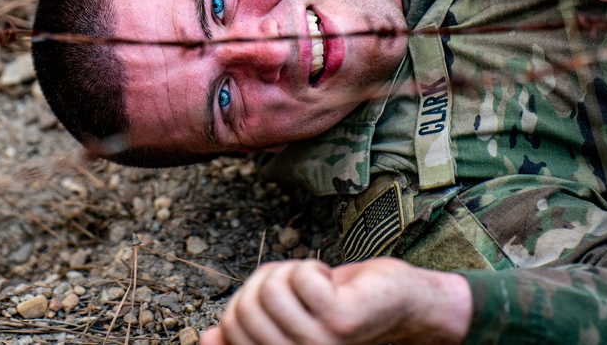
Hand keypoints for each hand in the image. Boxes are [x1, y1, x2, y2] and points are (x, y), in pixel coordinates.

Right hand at [199, 258, 471, 344]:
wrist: (401, 303)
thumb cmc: (340, 304)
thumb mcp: (285, 313)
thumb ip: (249, 326)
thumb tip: (206, 338)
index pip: (229, 327)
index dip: (243, 298)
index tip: (274, 295)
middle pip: (245, 308)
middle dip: (265, 282)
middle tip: (298, 286)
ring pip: (270, 290)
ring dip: (291, 273)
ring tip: (316, 284)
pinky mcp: (339, 323)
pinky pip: (299, 278)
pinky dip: (311, 268)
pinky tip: (332, 281)